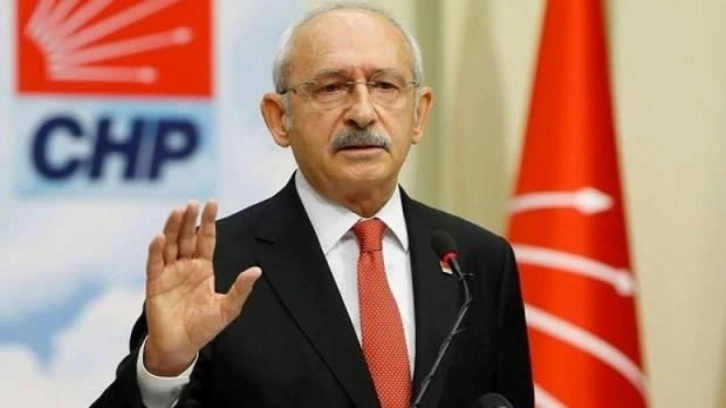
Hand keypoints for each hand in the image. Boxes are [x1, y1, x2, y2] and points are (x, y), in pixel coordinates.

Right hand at [143, 201, 260, 375]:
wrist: (180, 346)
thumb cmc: (204, 327)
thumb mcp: (228, 308)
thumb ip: (240, 289)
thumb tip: (257, 270)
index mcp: (203, 268)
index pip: (206, 239)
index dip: (209, 221)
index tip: (211, 203)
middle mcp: (185, 265)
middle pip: (187, 237)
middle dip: (189, 219)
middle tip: (192, 203)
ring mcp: (169, 272)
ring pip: (170, 244)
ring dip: (172, 228)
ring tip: (177, 211)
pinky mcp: (155, 283)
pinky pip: (154, 263)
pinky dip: (156, 250)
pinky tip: (159, 237)